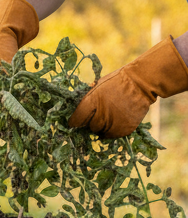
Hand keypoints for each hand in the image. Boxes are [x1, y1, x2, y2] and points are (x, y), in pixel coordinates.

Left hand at [68, 38, 187, 137]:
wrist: (142, 82)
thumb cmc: (117, 82)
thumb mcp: (98, 86)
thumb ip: (88, 101)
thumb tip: (78, 112)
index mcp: (91, 102)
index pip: (76, 120)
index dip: (75, 121)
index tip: (77, 121)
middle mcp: (101, 115)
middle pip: (90, 127)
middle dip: (92, 122)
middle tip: (100, 113)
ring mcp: (113, 123)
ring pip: (101, 132)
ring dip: (103, 126)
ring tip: (111, 115)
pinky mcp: (124, 129)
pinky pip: (113, 135)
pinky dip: (114, 129)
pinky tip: (118, 119)